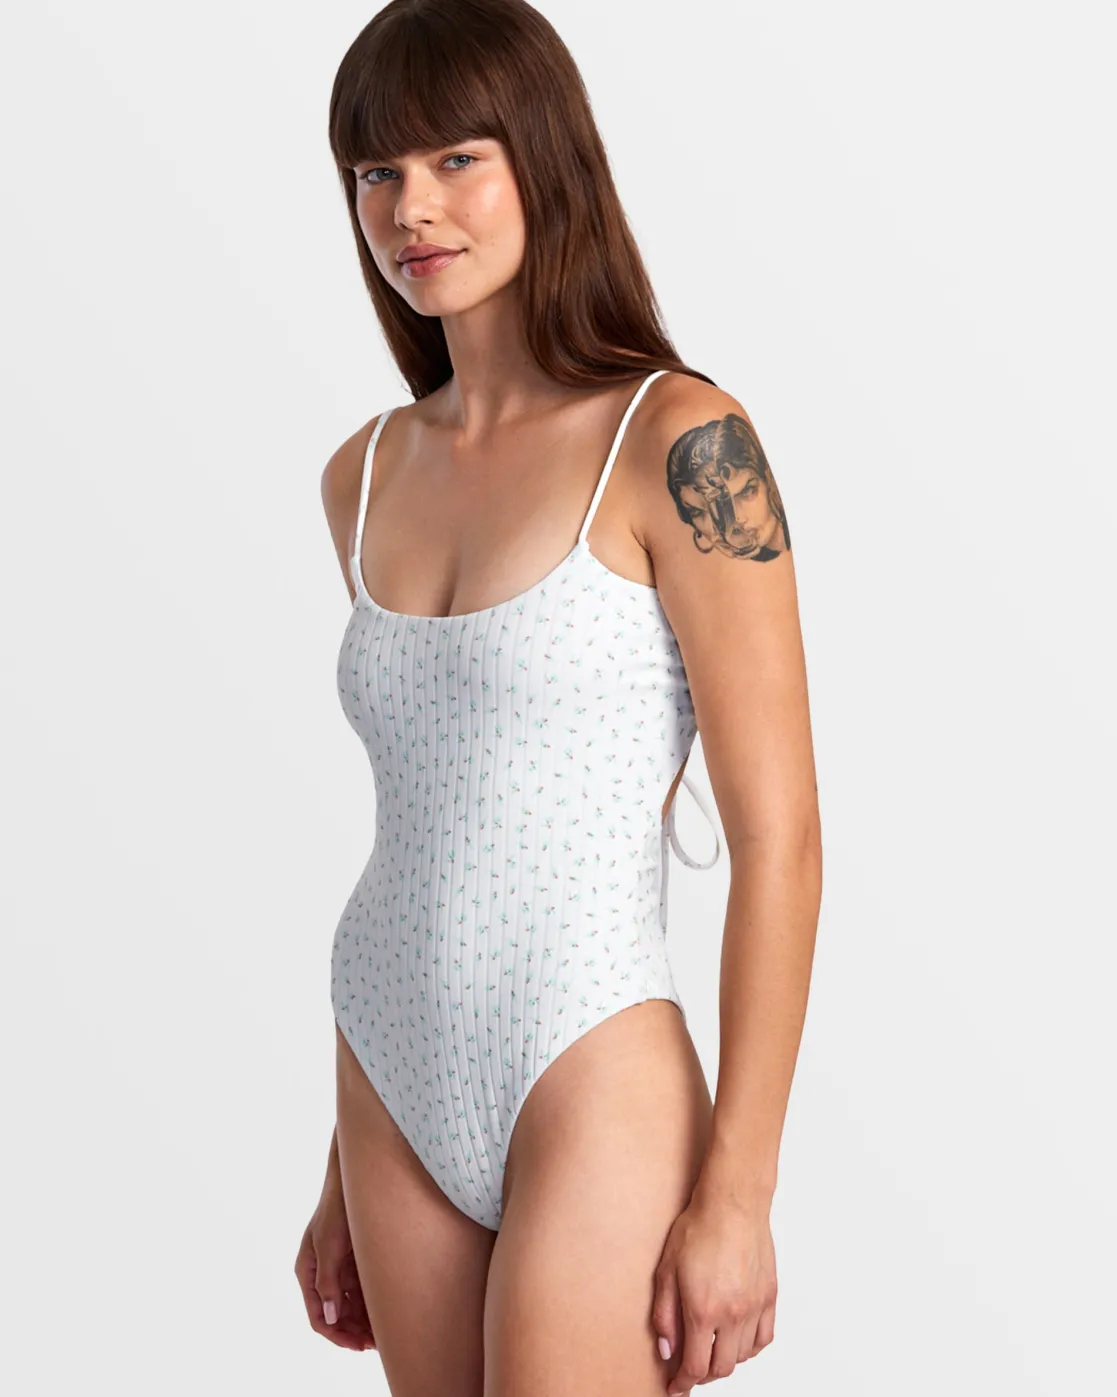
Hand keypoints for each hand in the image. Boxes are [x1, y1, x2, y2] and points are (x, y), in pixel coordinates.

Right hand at [293, 1145, 374, 1352]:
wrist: (357, 1174)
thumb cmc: (338, 1205)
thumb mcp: (330, 1243)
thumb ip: (327, 1280)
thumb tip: (329, 1317)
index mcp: (308, 1270)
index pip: (318, 1316)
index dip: (338, 1335)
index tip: (359, 1345)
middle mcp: (321, 1272)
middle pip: (335, 1314)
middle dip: (354, 1331)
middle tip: (378, 1343)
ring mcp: (338, 1265)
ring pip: (350, 1304)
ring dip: (364, 1319)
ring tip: (386, 1331)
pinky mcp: (353, 1257)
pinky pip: (361, 1288)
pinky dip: (371, 1301)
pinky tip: (388, 1310)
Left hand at [651, 1184, 776, 1392]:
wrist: (732, 1203)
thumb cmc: (698, 1229)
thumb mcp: (666, 1270)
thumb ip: (664, 1314)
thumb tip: (667, 1348)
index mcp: (703, 1310)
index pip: (695, 1366)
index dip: (683, 1382)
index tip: (676, 1388)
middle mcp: (732, 1315)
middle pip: (721, 1368)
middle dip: (703, 1374)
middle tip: (691, 1368)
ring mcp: (755, 1307)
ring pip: (742, 1356)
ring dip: (725, 1360)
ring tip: (711, 1349)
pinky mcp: (770, 1297)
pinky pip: (764, 1338)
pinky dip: (750, 1348)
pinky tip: (737, 1340)